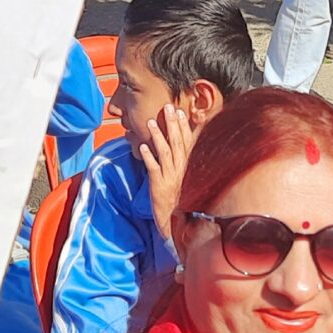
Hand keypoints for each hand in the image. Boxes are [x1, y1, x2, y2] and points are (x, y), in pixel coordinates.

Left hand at [133, 103, 196, 240]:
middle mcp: (182, 170)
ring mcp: (170, 177)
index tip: (179, 112)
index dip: (183, 127)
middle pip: (177, 143)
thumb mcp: (187, 182)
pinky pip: (154, 169)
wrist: (179, 226)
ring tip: (150, 123)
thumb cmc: (183, 203)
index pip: (188, 143)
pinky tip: (142, 147)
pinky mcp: (159, 186)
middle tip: (167, 107)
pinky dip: (148, 157)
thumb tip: (181, 152)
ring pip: (165, 152)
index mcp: (190, 168)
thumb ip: (185, 166)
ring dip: (158, 136)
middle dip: (172, 124)